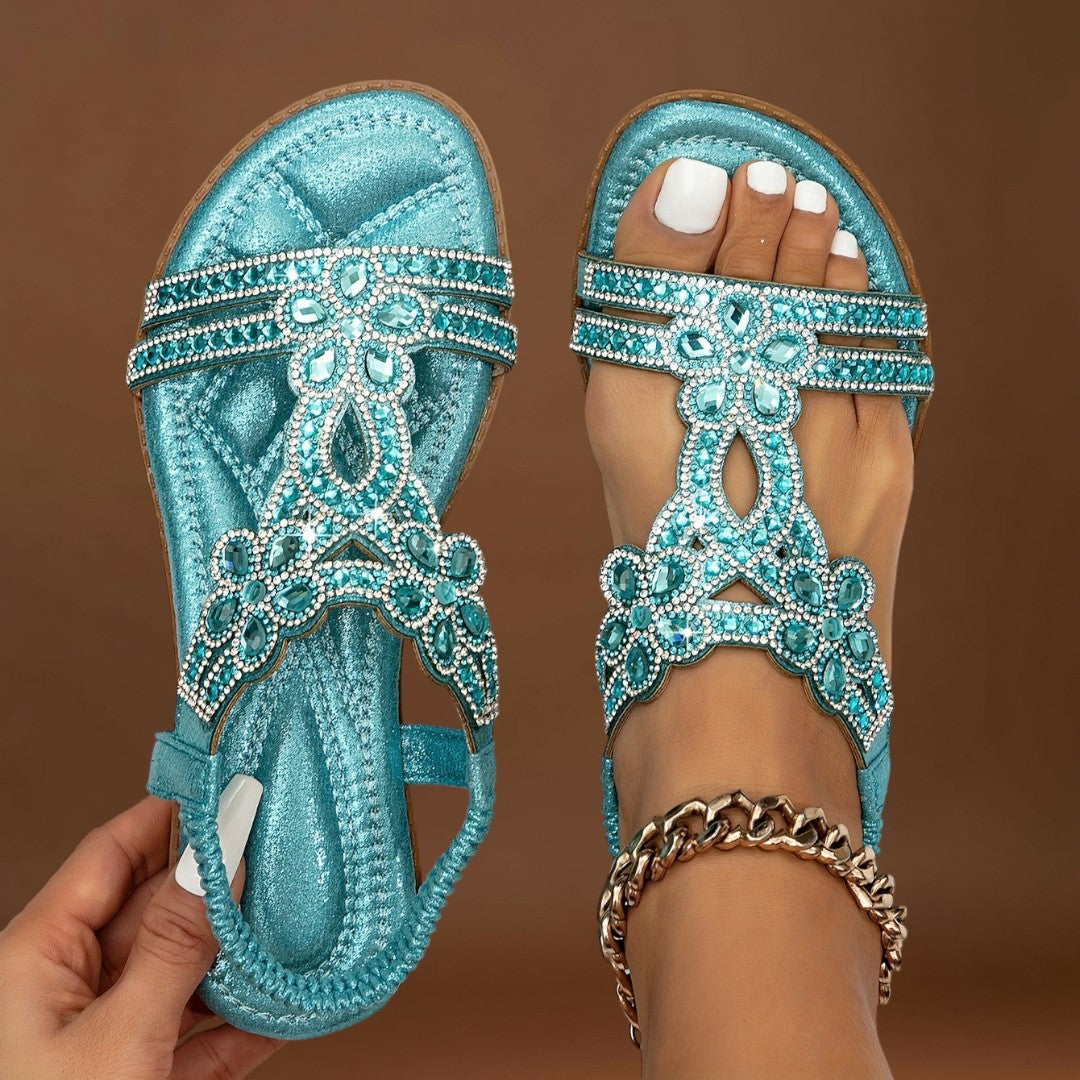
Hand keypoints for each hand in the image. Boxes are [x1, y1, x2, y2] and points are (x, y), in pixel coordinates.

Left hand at [0, 796, 281, 1078]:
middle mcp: (65, 990)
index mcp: (37, 958)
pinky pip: (196, 1037)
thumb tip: (220, 855)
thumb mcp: (117, 1035)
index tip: (231, 786)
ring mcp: (101, 1038)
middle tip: (280, 851)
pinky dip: (242, 1023)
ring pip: (181, 973)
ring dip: (239, 957)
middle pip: (153, 910)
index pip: (111, 854)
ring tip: (295, 926)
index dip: (172, 813)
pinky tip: (284, 1005)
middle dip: (218, 884)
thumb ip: (174, 943)